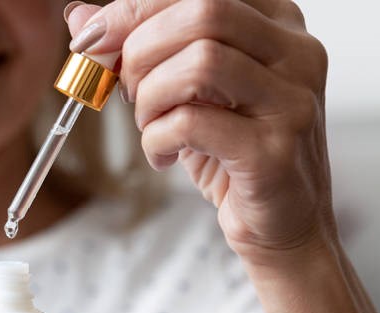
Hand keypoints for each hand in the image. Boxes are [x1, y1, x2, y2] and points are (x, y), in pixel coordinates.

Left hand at [67, 0, 335, 260]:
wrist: (283, 224)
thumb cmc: (235, 153)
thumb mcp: (184, 91)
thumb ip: (139, 47)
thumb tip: (82, 16)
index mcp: (278, 23)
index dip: (137, 8)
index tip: (95, 38)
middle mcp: (297, 53)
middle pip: (204, 11)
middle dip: (142, 49)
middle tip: (125, 88)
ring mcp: (292, 101)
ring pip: (201, 62)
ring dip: (151, 96)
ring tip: (149, 124)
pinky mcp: (274, 152)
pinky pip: (193, 123)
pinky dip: (158, 139)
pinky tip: (162, 154)